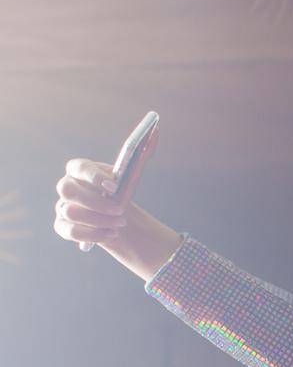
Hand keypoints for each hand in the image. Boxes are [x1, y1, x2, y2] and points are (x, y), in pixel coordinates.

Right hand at [54, 127, 183, 280]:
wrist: (119, 219)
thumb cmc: (121, 194)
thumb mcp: (131, 176)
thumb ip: (141, 154)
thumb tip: (156, 131)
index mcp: (80, 170)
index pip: (78, 167)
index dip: (93, 177)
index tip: (114, 187)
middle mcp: (67, 186)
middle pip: (67, 190)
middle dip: (95, 202)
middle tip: (120, 210)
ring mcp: (62, 206)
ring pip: (71, 212)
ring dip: (99, 220)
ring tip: (120, 222)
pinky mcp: (63, 226)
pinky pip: (70, 231)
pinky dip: (93, 234)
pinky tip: (111, 233)